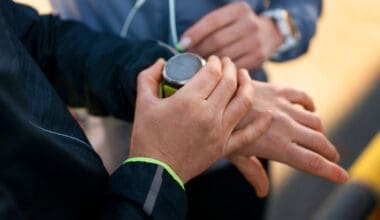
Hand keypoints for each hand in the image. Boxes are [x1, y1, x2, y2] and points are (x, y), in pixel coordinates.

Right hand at [129, 57, 271, 182]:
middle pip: (229, 83)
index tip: (212, 59)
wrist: (155, 170)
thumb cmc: (147, 136)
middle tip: (227, 62)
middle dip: (230, 67)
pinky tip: (268, 115)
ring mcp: (219, 131)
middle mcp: (208, 114)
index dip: (215, 61)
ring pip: (243, 102)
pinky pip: (248, 135)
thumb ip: (148, 77)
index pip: (212, 72)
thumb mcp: (143, 102)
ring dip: (247, 84)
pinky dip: (261, 124)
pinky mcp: (223, 147)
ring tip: (244, 76)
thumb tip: (159, 62)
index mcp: (188, 100)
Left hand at [179, 2, 282, 69]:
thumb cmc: (239, 26)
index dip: (195, 33)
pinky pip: (233, 68)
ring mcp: (255, 42)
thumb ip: (208, 27)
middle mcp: (249, 24)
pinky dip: (221, 72)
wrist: (271, 33)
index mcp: (238, 10)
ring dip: (208, 63)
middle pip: (217, 41)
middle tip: (188, 57)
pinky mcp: (258, 58)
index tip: (183, 44)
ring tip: (199, 66)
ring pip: (224, 56)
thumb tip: (184, 43)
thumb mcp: (228, 18)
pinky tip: (214, 73)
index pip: (212, 22)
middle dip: (199, 50)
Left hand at [226, 81, 348, 196]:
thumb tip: (263, 192)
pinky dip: (310, 105)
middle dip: (329, 153)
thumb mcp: (235, 154)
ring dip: (320, 131)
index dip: (330, 171)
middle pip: (319, 142)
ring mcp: (283, 107)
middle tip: (332, 158)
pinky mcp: (278, 91)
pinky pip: (303, 96)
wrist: (213, 96)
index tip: (342, 175)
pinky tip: (309, 109)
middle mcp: (285, 127)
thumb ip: (252, 171)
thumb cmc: (219, 129)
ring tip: (319, 137)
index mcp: (276, 146)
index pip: (311, 162)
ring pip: (315, 121)